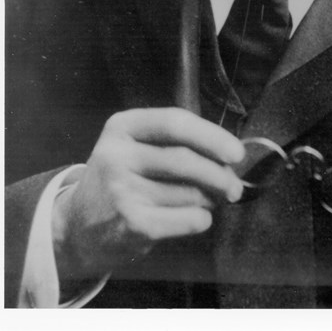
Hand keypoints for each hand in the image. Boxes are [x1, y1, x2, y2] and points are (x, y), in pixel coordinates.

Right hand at [51, 108, 244, 281]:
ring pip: (188, 192)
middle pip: (184, 159)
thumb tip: (229, 158)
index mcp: (123, 126)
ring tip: (210, 200)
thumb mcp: (134, 147)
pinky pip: (185, 218)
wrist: (76, 227)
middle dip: (219, 174)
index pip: (175, 122)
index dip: (212, 136)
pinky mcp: (129, 223)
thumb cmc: (121, 179)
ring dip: (210, 198)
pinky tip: (197, 218)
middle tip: (235, 186)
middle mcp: (117, 155)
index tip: (237, 153)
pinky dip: (200, 219)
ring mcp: (121, 190)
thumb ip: (175, 143)